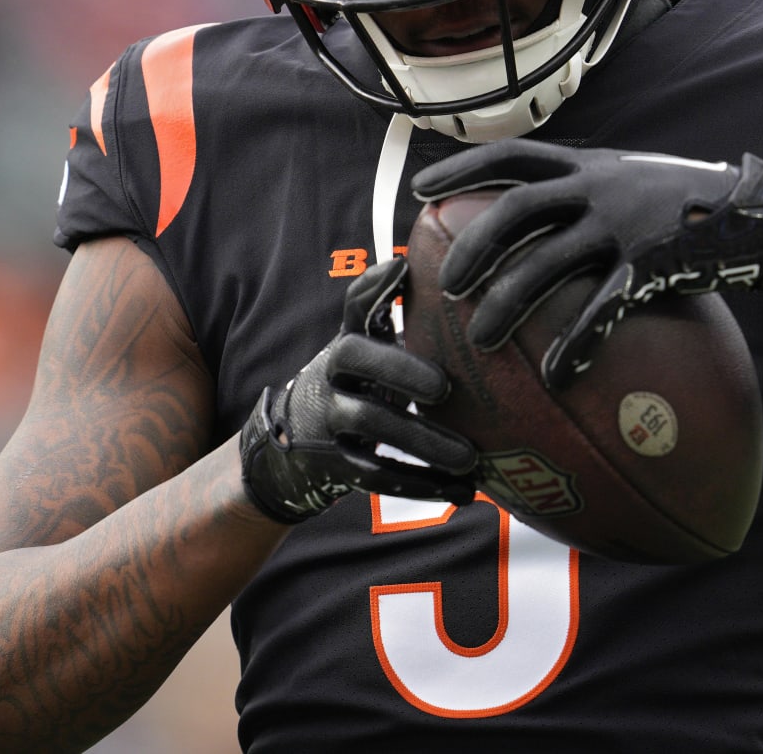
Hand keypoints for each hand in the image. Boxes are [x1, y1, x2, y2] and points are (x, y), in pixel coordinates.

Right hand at [239, 258, 477, 522]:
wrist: (292, 443)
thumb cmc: (357, 383)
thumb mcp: (367, 347)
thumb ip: (397, 317)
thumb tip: (454, 273)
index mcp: (347, 342)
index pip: (354, 307)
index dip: (374, 287)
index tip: (403, 271)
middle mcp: (331, 375)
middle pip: (357, 363)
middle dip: (400, 371)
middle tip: (445, 387)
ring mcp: (327, 421)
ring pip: (372, 429)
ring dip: (424, 444)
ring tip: (470, 458)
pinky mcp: (335, 465)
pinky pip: (377, 477)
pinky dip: (422, 485)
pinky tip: (463, 492)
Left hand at [412, 141, 762, 386]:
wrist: (755, 214)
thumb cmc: (684, 203)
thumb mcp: (630, 178)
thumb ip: (586, 187)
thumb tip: (536, 207)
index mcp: (587, 164)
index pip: (512, 155)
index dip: (463, 169)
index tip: (422, 190)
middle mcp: (597, 187)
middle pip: (515, 210)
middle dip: (473, 248)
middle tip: (444, 285)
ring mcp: (621, 225)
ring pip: (546, 264)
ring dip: (507, 303)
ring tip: (481, 339)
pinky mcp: (649, 264)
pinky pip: (600, 309)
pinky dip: (574, 345)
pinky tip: (555, 377)